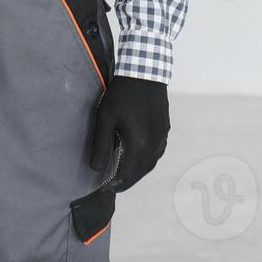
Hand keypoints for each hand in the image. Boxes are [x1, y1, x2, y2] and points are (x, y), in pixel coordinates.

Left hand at [88, 76, 169, 191]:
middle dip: (126, 181)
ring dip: (137, 172)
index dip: (115, 185)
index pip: (127, 176)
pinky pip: (156, 153)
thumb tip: (96, 169)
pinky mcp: (164, 129)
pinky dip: (146, 160)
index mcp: (139, 146)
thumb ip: (100, 146)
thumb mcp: (105, 118)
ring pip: (150, 163)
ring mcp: (162, 137)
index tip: (103, 188)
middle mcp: (154, 146)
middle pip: (140, 173)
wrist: (145, 72)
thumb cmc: (122, 94)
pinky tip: (138, 156)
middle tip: (111, 184)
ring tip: (123, 173)